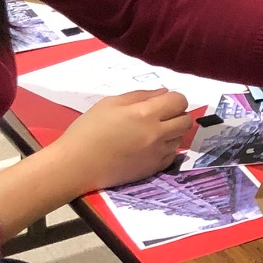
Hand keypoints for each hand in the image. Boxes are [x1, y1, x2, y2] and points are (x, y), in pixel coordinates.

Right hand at [53, 89, 193, 192]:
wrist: (75, 165)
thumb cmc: (88, 130)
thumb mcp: (110, 103)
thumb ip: (140, 96)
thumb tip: (163, 93)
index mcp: (146, 113)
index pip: (180, 101)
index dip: (174, 99)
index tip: (163, 102)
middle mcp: (157, 134)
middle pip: (186, 121)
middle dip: (177, 115)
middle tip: (161, 116)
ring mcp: (157, 154)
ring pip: (180, 138)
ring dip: (171, 133)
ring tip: (151, 133)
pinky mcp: (153, 169)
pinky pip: (171, 155)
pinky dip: (165, 149)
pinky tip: (148, 148)